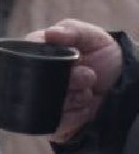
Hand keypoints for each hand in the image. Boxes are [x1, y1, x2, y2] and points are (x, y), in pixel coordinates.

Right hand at [27, 19, 124, 142]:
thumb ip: (72, 30)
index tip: (73, 59)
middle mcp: (38, 78)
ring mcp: (42, 101)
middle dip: (68, 78)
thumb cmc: (106, 59)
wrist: (126, 90)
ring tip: (89, 92)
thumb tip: (49, 34)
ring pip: (45, 101)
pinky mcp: (50, 123)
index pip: (27, 54)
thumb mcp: (93, 37)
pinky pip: (53, 121)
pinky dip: (74, 114)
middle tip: (88, 75)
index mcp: (41, 56)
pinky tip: (86, 108)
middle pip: (36, 80)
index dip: (45, 57)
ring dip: (73, 96)